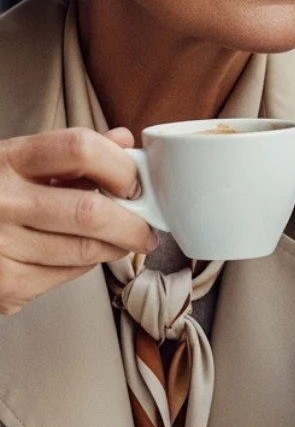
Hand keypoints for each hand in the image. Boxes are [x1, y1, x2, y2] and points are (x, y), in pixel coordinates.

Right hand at [0, 127, 157, 315]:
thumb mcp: (18, 160)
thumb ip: (70, 152)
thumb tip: (122, 140)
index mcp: (8, 159)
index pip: (80, 148)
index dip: (120, 166)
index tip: (136, 183)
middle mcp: (1, 201)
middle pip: (90, 212)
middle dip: (133, 224)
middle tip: (147, 229)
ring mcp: (0, 246)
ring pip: (85, 251)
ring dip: (114, 248)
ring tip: (118, 241)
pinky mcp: (6, 285)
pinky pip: (67, 276)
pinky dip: (83, 267)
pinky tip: (75, 255)